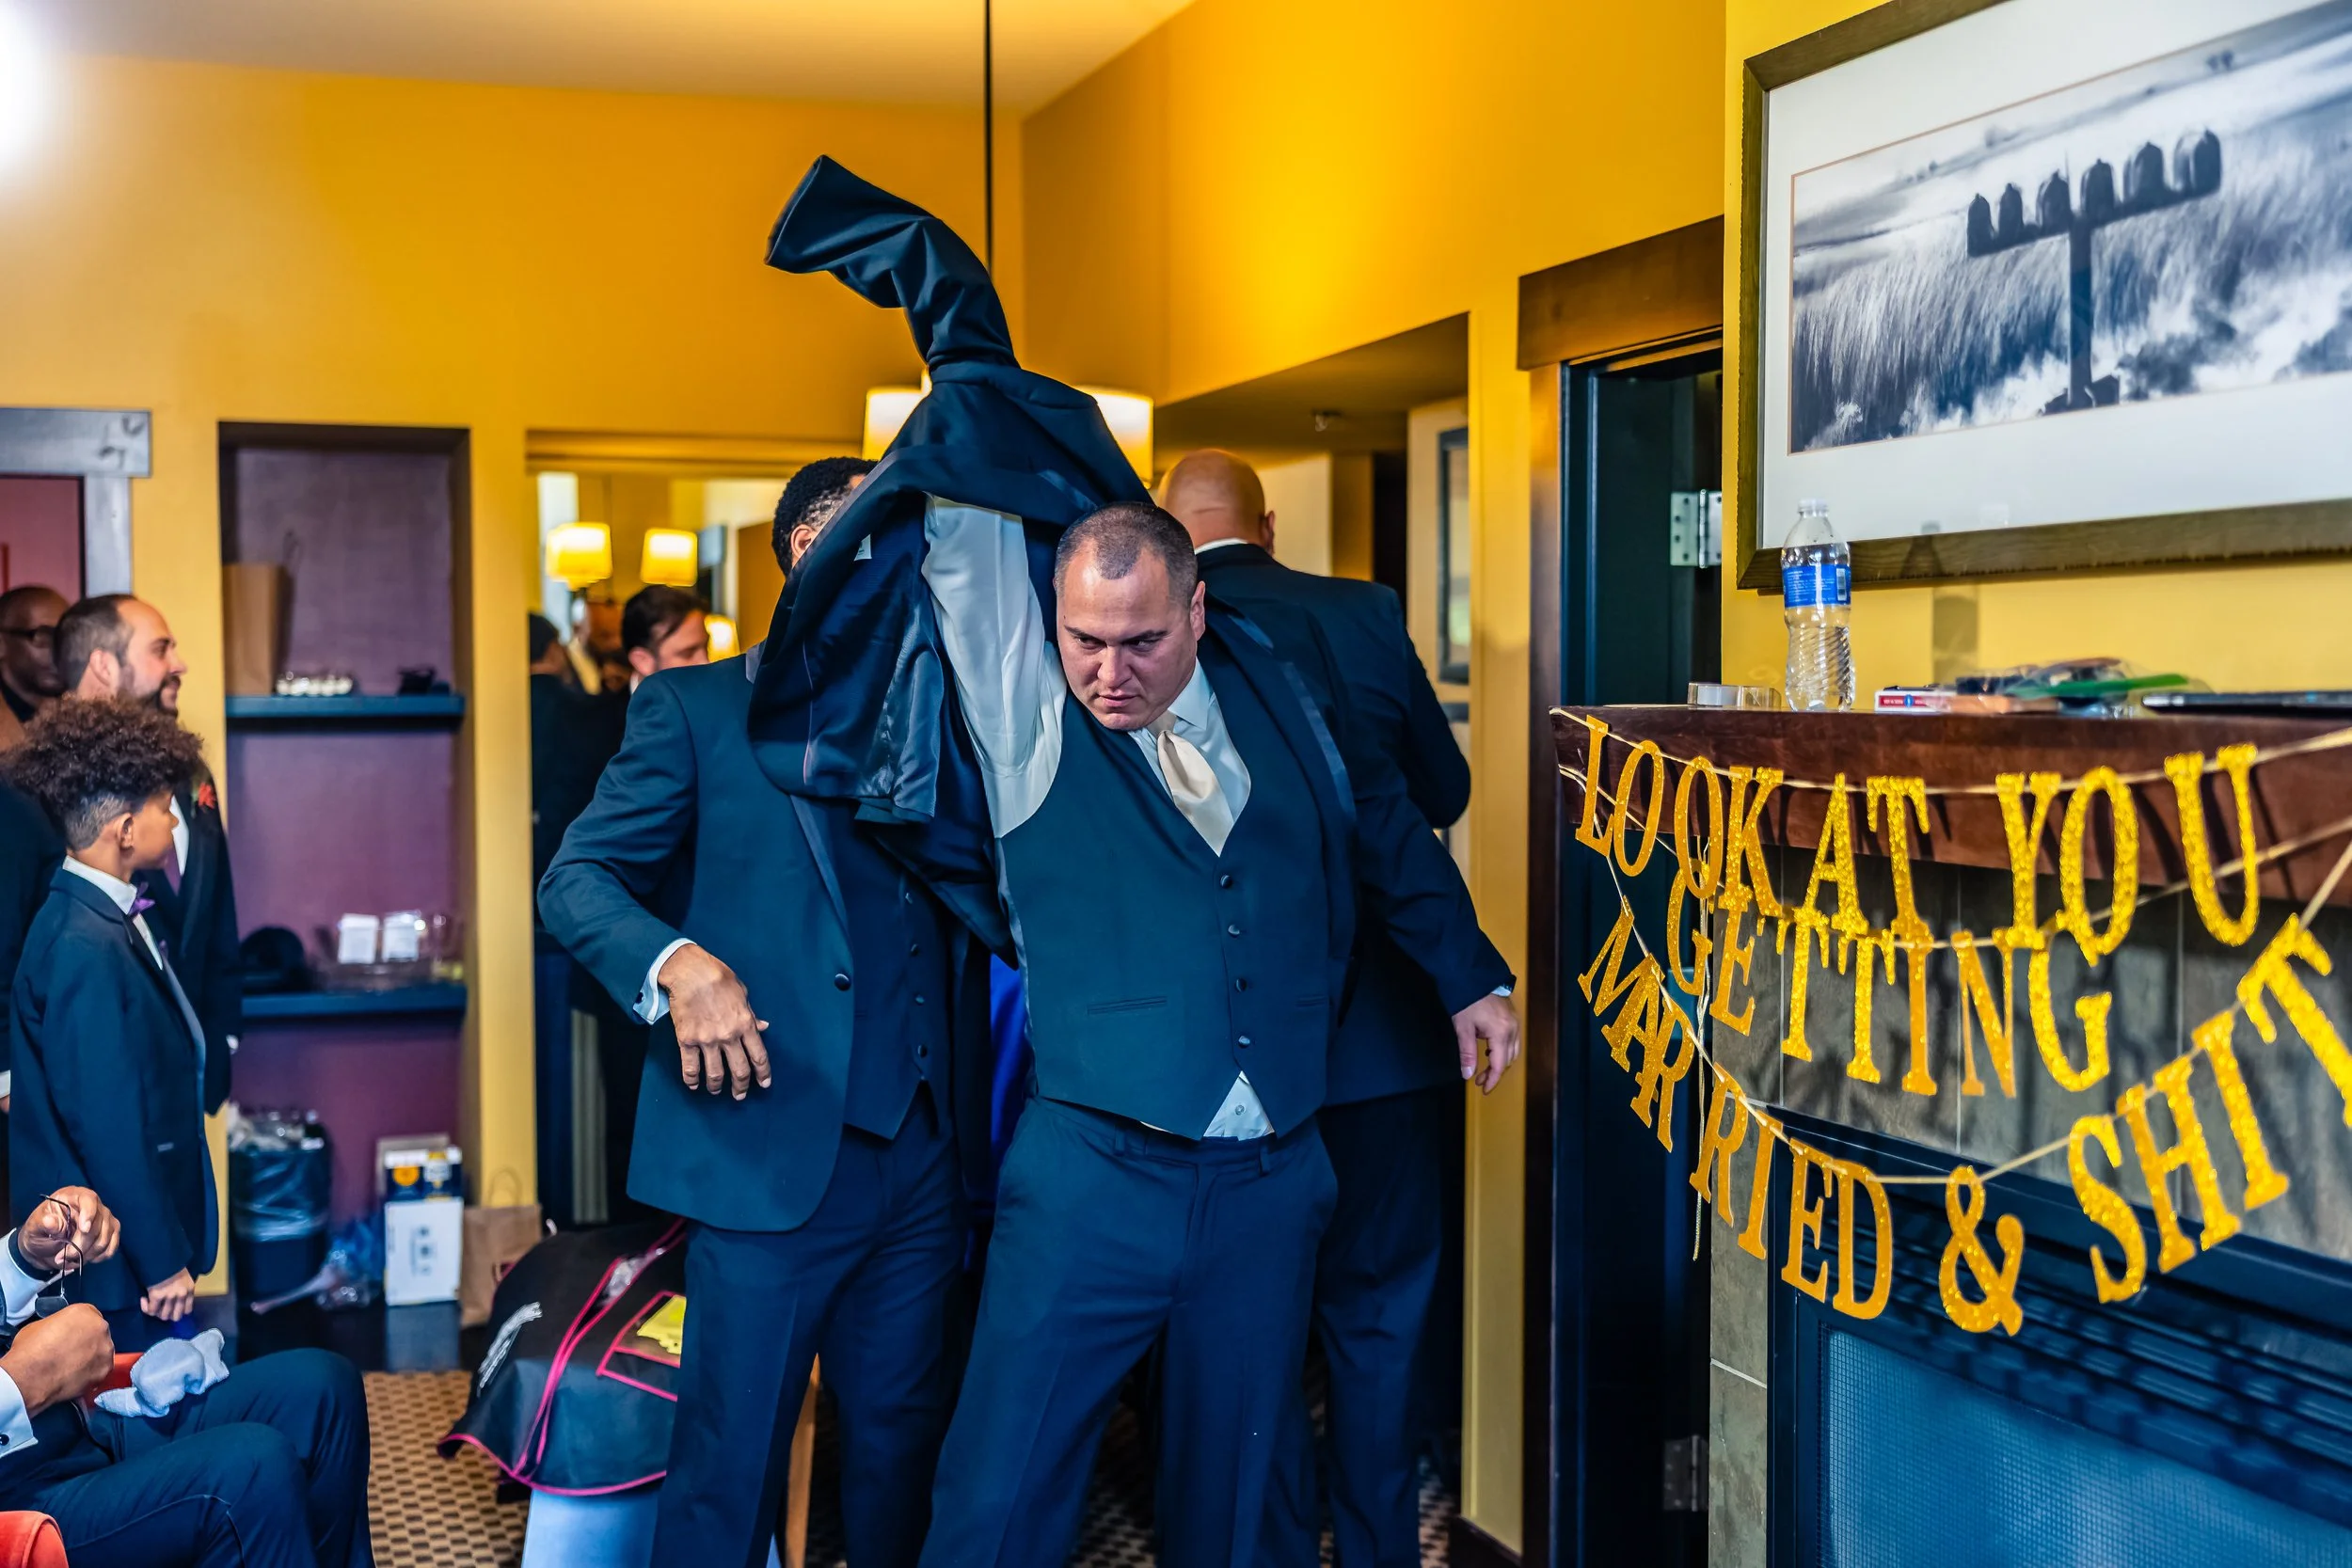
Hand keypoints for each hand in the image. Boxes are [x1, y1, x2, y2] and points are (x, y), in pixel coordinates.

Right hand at [0, 1305, 112, 1415]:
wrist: (29, 1377)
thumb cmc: (29, 1350)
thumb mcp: (39, 1326)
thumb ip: (58, 1326)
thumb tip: (58, 1333)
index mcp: (84, 1312)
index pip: (88, 1316)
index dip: (78, 1328)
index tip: (72, 1336)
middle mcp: (100, 1327)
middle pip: (98, 1333)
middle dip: (87, 1342)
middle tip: (71, 1353)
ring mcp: (105, 1349)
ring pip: (102, 1352)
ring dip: (91, 1358)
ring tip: (72, 1368)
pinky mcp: (105, 1369)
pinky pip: (100, 1370)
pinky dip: (90, 1374)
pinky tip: (75, 1378)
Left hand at [19, 1188, 118, 1272]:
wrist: (43, 1246)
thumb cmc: (39, 1231)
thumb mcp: (35, 1227)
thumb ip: (44, 1224)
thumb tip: (49, 1221)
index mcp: (74, 1197)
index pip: (88, 1200)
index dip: (89, 1213)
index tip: (84, 1230)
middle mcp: (94, 1205)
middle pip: (97, 1226)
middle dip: (80, 1246)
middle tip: (61, 1257)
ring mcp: (105, 1220)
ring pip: (104, 1239)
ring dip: (86, 1254)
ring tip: (68, 1259)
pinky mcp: (110, 1234)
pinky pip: (111, 1247)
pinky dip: (98, 1257)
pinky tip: (84, 1257)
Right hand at [139, 1269, 195, 1322]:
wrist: (162, 1256)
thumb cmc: (171, 1265)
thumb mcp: (183, 1277)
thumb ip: (181, 1289)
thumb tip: (175, 1301)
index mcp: (190, 1290)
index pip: (187, 1310)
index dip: (178, 1312)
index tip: (171, 1308)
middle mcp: (182, 1295)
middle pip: (175, 1317)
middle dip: (167, 1315)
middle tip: (160, 1308)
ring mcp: (170, 1296)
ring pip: (163, 1316)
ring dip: (156, 1312)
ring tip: (151, 1304)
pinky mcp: (157, 1296)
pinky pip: (151, 1310)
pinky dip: (146, 1307)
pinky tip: (144, 1299)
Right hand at [659, 944, 770, 1099]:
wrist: (690, 972)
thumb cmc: (719, 978)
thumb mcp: (743, 994)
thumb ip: (752, 1015)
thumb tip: (763, 1027)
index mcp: (745, 1024)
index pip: (759, 1056)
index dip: (763, 1073)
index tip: (764, 1084)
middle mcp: (728, 1036)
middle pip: (739, 1070)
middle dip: (741, 1086)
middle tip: (740, 1095)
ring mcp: (707, 1040)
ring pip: (715, 1073)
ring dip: (717, 1086)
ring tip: (717, 1091)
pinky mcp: (687, 1040)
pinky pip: (690, 1066)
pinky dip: (692, 1079)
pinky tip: (694, 1085)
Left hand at [1453, 993, 1521, 1093]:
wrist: (1473, 975)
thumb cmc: (1466, 1000)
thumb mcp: (1463, 1028)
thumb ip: (1467, 1053)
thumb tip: (1468, 1074)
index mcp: (1501, 1033)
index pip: (1499, 1065)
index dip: (1492, 1080)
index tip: (1484, 1090)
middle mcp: (1513, 1029)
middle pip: (1508, 1060)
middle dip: (1494, 1073)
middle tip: (1479, 1080)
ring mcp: (1515, 1022)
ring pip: (1512, 1051)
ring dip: (1499, 1062)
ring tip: (1483, 1067)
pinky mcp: (1513, 1017)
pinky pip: (1513, 1040)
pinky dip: (1503, 1050)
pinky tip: (1489, 1050)